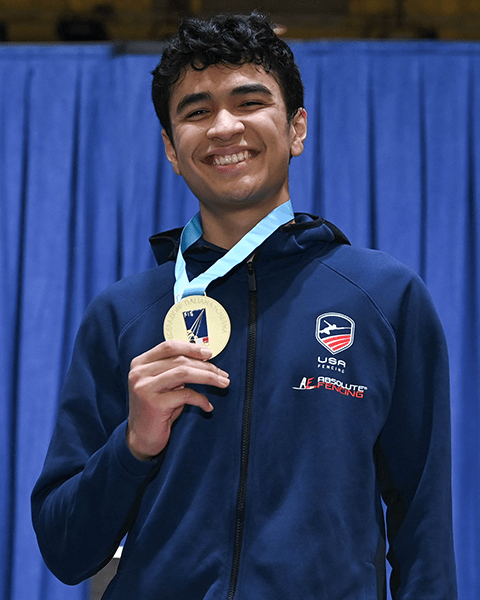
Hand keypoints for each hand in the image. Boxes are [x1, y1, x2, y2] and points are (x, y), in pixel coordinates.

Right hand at [126, 340, 229, 460]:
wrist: (141, 438)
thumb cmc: (156, 409)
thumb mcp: (163, 384)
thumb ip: (175, 370)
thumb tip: (205, 359)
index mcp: (140, 363)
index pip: (169, 347)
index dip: (191, 348)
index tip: (209, 353)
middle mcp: (139, 373)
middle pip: (180, 360)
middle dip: (206, 366)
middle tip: (223, 374)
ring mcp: (145, 387)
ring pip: (184, 373)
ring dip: (208, 377)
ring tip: (222, 383)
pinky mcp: (154, 404)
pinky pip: (186, 395)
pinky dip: (201, 399)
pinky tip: (208, 406)